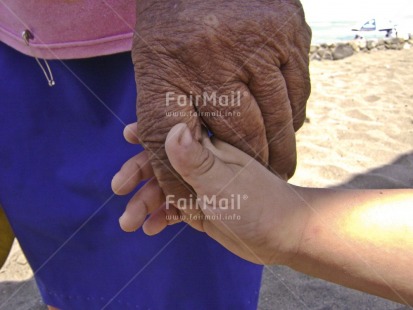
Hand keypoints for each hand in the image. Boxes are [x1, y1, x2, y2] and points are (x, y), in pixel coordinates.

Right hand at [112, 123, 308, 263]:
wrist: (281, 236)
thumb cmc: (256, 204)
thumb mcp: (221, 182)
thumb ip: (195, 159)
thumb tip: (173, 128)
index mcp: (208, 148)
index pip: (174, 133)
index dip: (149, 133)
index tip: (128, 134)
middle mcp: (203, 163)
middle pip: (162, 162)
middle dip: (139, 174)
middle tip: (118, 187)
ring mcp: (202, 186)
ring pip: (165, 189)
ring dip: (145, 203)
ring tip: (128, 222)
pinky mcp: (203, 207)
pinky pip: (176, 209)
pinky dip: (163, 217)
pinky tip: (152, 229)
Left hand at [132, 0, 310, 211]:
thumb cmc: (174, 38)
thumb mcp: (154, 78)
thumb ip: (162, 128)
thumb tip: (176, 184)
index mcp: (170, 70)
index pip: (174, 143)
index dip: (185, 182)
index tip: (195, 209)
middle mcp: (214, 56)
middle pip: (241, 139)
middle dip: (250, 171)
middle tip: (257, 188)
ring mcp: (257, 42)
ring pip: (276, 121)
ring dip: (277, 152)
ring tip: (276, 168)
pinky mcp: (289, 33)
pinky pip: (298, 94)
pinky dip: (292, 119)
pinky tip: (283, 128)